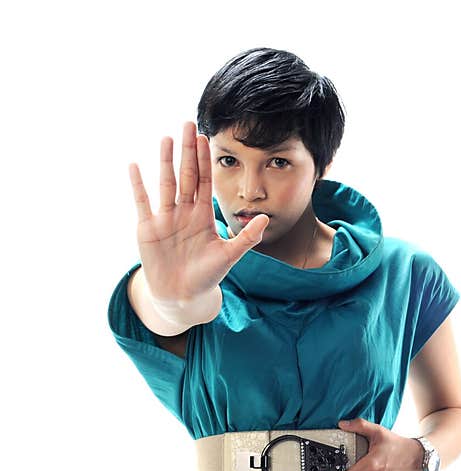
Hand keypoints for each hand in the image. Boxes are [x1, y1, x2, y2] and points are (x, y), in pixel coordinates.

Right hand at [127, 121, 269, 315]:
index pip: (205, 181)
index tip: (206, 138)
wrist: (183, 295)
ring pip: (166, 184)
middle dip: (187, 151)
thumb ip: (247, 238)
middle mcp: (184, 212)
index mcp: (204, 215)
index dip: (205, 160)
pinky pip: (143, 202)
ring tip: (166, 138)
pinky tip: (134, 166)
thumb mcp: (229, 256)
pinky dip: (138, 185)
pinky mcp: (148, 228)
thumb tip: (265, 218)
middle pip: (186, 175)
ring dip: (165, 161)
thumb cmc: (207, 276)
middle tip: (188, 124)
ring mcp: (166, 218)